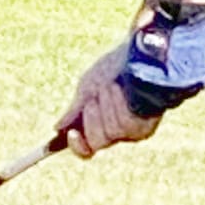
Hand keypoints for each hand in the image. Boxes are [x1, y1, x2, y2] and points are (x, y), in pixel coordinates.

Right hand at [56, 41, 159, 159]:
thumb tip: (57, 128)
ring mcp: (133, 132)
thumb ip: (76, 109)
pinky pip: (124, 123)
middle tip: (95, 97)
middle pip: (96, 142)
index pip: (85, 150)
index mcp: (100, 127)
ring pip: (111, 131)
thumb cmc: (114, 68)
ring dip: (106, 106)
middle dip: (92, 117)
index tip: (70, 133)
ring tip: (112, 85)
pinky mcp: (146, 126)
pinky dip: (119, 104)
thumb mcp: (89, 86)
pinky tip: (122, 88)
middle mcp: (117, 135)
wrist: (139, 53)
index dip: (77, 146)